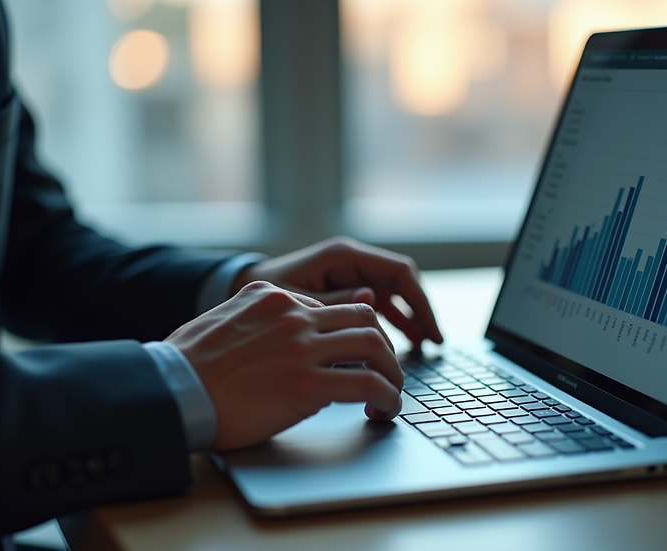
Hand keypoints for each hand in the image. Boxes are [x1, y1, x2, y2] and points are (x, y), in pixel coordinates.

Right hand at [166, 281, 403, 449]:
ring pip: (376, 346)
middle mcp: (292, 314)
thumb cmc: (186, 368)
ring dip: (392, 372)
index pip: (332, 308)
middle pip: (364, 319)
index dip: (351, 335)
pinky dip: (387, 396)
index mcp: (271, 296)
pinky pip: (368, 383)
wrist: (169, 393)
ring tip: (389, 396)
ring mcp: (302, 346)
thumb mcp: (223, 323)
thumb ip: (258, 322)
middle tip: (384, 374)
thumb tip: (282, 339)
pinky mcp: (307, 383)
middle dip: (382, 349)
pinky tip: (384, 410)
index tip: (357, 358)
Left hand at [234, 237, 442, 346]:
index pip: (399, 272)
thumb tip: (371, 303)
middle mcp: (350, 262)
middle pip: (401, 283)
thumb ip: (333, 303)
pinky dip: (389, 322)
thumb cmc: (261, 295)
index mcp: (342, 256)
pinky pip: (376, 304)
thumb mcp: (298, 302)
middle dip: (419, 312)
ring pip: (391, 295)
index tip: (430, 331)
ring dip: (407, 319)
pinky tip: (399, 344)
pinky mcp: (342, 291)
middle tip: (432, 343)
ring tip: (422, 348)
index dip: (420, 302)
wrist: (234, 292)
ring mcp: (348, 275)